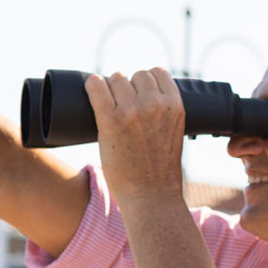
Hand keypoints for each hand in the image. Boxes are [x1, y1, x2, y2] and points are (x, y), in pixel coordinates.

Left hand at [85, 69, 184, 206]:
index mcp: (175, 106)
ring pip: (117, 79)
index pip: (158, 73)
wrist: (151, 194)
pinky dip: (92, 85)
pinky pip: (96, 88)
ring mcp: (132, 111)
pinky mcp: (110, 120)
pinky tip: (92, 88)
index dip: (147, 81)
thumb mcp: (174, 132)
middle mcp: (155, 104)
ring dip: (112, 89)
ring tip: (112, 107)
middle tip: (125, 106)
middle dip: (130, 86)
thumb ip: (164, 112)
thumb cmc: (161, 169)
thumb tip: (143, 94)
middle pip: (136, 75)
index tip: (141, 93)